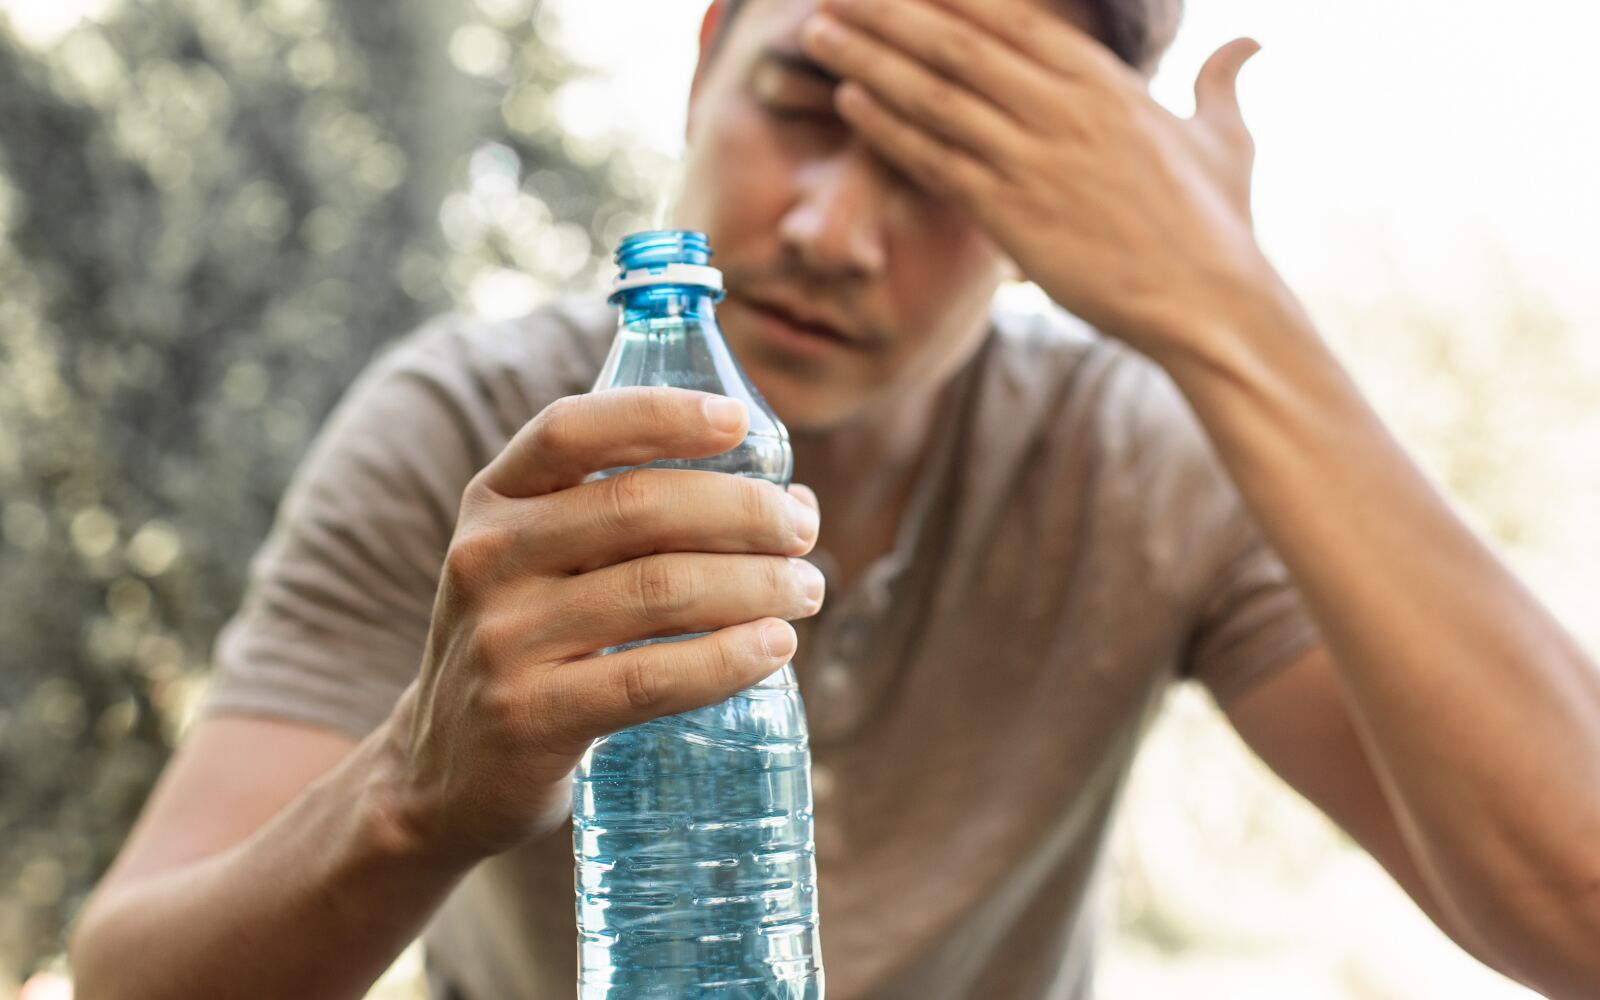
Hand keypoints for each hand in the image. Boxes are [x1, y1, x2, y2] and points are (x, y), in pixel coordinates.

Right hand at [381, 388, 824, 863]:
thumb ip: (642, 524)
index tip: (740, 421)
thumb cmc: (534, 649)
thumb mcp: (546, 566)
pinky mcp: (529, 718)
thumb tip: (794, 503)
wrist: (446, 774)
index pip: (572, 430)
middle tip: (802, 533)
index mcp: (494, 500)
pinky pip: (651, 677)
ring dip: (756, 584)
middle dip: (744, 511)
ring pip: (660, 590)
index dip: (660, 414)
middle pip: (639, 506)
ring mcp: (503, 639)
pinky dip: (729, 658)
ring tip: (807, 590)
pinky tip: (775, 647)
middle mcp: (488, 558)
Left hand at [800, 0, 1277, 361]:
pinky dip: (888, 129)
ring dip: (868, 62)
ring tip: (816, 35)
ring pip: (933, 96)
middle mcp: (1062, 108)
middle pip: (955, 42)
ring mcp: (1033, 159)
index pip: (1010, 13)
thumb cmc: (1218, 225)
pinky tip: (849, 103)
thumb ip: (1222, 81)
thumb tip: (1250, 42)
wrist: (1210, 302)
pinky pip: (934, 161)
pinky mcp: (1011, 215)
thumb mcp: (1226, 139)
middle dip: (888, 13)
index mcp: (1105, 80)